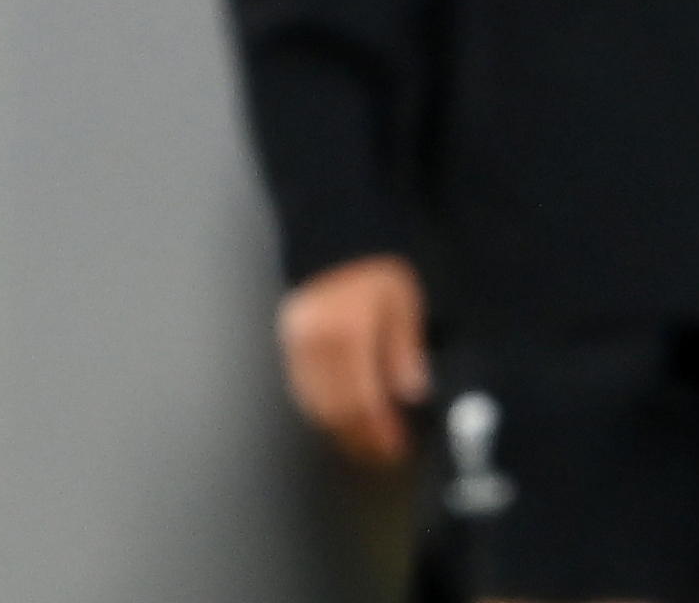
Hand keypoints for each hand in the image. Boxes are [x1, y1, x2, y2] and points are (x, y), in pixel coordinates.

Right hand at [278, 254, 430, 467]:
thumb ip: (405, 347)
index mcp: (347, 330)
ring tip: (366, 445)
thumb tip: (412, 391)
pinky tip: (342, 421)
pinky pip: (303, 391)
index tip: (396, 446)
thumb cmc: (377, 270)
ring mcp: (294, 346)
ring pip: (315, 404)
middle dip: (361, 437)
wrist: (337, 243)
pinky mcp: (286, 347)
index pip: (362, 395)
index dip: (379, 427)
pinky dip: (324, 411)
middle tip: (383, 455)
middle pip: (336, 407)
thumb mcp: (404, 301)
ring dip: (341, 430)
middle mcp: (314, 342)